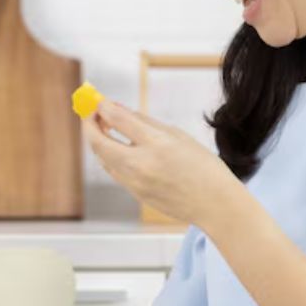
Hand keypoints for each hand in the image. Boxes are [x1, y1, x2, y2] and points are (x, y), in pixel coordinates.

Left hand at [83, 100, 237, 225]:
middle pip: (99, 142)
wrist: (215, 205)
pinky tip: (116, 147)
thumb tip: (117, 108)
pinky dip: (109, 156)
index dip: (103, 107)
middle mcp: (141, 164)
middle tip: (90, 113)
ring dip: (97, 140)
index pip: (118, 120)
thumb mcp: (177, 136)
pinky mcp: (135, 194)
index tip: (98, 100)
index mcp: (157, 144)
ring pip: (103, 158)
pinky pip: (114, 171)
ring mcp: (135, 183)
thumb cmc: (203, 166)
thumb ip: (145, 122)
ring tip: (103, 126)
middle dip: (89, 124)